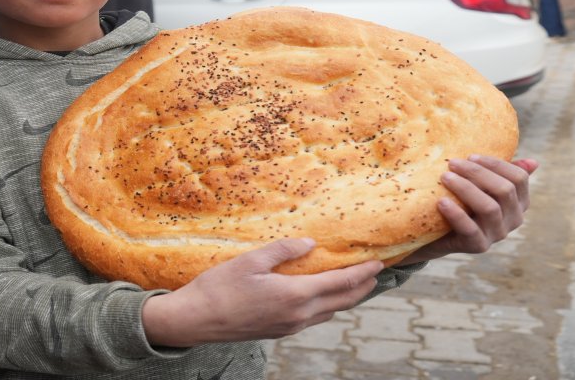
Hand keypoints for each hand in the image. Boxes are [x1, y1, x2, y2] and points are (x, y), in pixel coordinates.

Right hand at [142, 238, 383, 346]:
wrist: (196, 321)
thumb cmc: (218, 287)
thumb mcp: (250, 260)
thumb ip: (283, 250)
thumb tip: (310, 243)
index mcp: (294, 295)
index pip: (340, 283)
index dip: (362, 273)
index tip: (379, 263)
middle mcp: (298, 315)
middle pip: (342, 301)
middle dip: (362, 287)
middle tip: (376, 274)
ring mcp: (289, 326)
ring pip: (329, 312)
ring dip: (346, 298)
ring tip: (355, 285)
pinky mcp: (279, 331)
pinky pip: (313, 318)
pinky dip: (327, 306)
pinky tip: (322, 297)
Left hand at [397, 155, 537, 264]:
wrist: (439, 231)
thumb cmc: (464, 200)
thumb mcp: (482, 184)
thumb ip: (501, 172)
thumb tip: (534, 162)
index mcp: (519, 201)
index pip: (519, 178)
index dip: (496, 164)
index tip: (471, 156)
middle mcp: (514, 218)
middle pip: (504, 190)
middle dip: (477, 173)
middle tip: (453, 163)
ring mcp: (498, 234)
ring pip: (489, 208)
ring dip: (465, 189)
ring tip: (445, 177)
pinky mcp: (479, 246)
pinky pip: (470, 229)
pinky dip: (456, 214)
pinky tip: (442, 201)